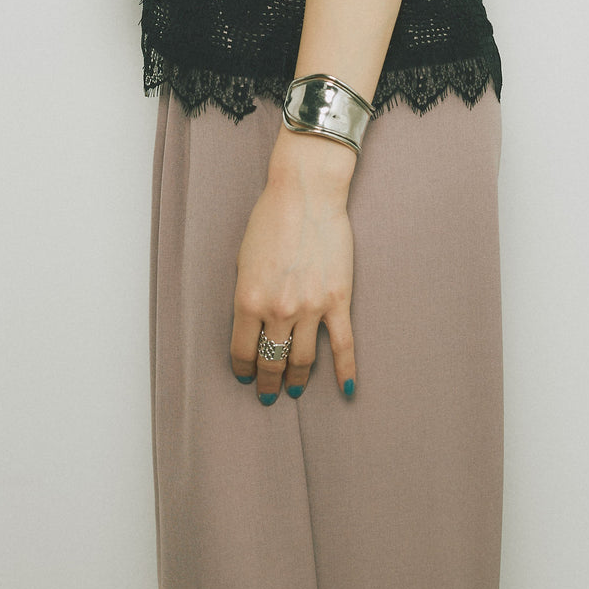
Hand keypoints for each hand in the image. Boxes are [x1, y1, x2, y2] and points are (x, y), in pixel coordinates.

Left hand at [230, 151, 356, 402]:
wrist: (306, 195)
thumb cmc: (270, 219)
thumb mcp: (243, 260)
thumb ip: (247, 296)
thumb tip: (253, 324)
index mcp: (249, 301)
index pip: (243, 351)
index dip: (243, 370)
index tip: (245, 377)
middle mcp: (278, 310)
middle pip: (273, 361)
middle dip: (268, 382)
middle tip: (268, 394)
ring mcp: (310, 308)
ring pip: (304, 360)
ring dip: (297, 380)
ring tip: (295, 390)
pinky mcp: (338, 300)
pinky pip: (343, 345)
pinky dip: (345, 371)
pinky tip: (344, 390)